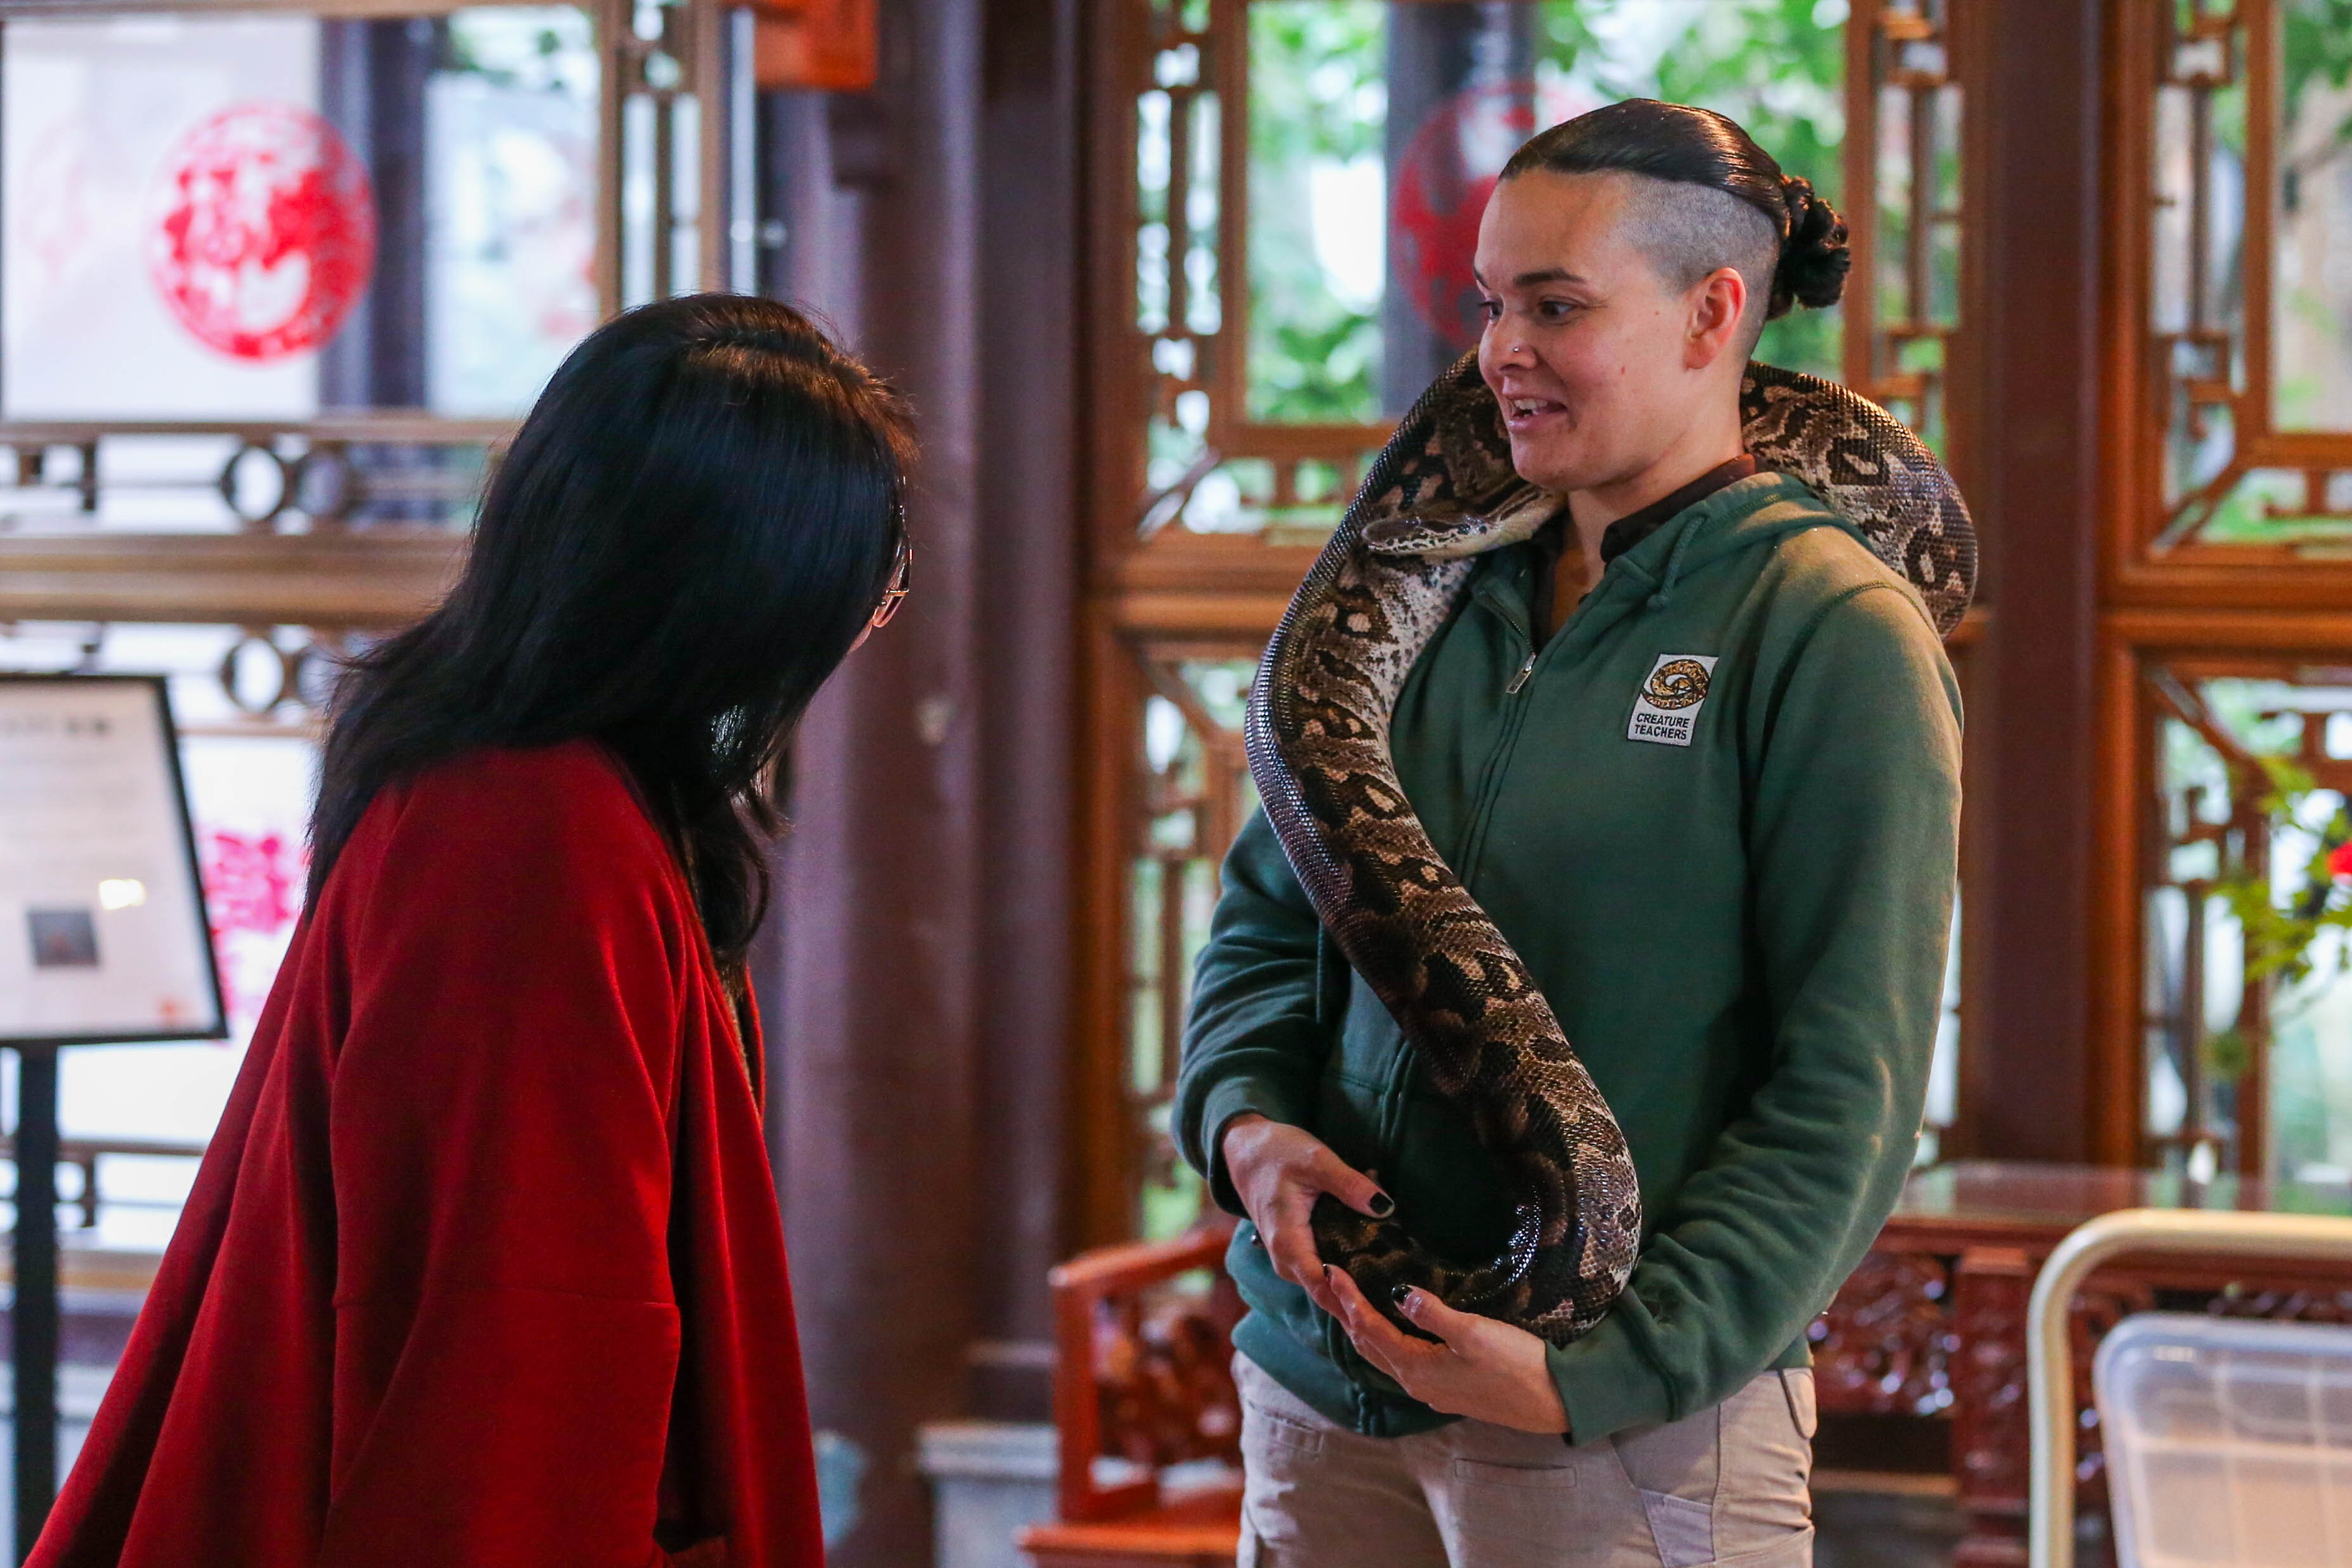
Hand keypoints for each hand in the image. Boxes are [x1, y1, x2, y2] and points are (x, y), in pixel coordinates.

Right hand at [1220, 1114, 1390, 1315]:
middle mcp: (1284, 1260)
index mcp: (1288, 1243)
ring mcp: (1287, 1259)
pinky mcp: (1293, 1252)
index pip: (1323, 1288)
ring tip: (1392, 1291)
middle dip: (1360, 1301)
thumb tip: (1386, 1208)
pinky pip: (1320, 1273)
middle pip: (1326, 1293)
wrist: (1246, 1149)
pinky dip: (1345, 1275)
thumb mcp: (1317, 1161)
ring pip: (1323, 1286)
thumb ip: (1351, 1185)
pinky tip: (1372, 1270)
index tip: (1387, 1309)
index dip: (1354, 1301)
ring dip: (1354, 1288)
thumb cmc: (1277, 1153)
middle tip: (1400, 1304)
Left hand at [1324, 1266, 1570, 1434]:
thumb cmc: (1516, 1365)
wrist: (1553, 1401)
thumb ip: (1431, 1313)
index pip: (1369, 1328)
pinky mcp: (1448, 1389)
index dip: (1347, 1298)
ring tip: (1350, 1302)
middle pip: (1368, 1344)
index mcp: (1415, 1368)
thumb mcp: (1473, 1333)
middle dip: (1346, 1313)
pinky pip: (1402, 1362)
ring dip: (1363, 1329)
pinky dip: (1386, 1341)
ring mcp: (1432, 1390)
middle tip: (1329, 1283)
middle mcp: (1416, 1383)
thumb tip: (1398, 1294)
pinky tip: (1392, 1329)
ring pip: (1383, 1356)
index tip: (1330, 1269)